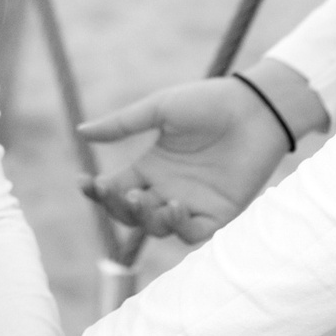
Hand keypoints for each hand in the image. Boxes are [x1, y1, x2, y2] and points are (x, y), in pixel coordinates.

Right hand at [78, 72, 304, 244]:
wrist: (254, 107)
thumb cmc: (208, 102)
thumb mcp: (160, 109)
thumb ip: (122, 124)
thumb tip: (81, 131)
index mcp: (151, 166)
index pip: (114, 188)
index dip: (97, 191)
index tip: (85, 181)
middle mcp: (167, 189)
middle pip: (131, 214)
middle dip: (121, 208)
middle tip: (127, 191)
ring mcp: (192, 204)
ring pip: (158, 228)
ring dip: (149, 219)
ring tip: (151, 200)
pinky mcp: (218, 214)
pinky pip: (192, 234)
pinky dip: (180, 227)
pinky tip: (177, 206)